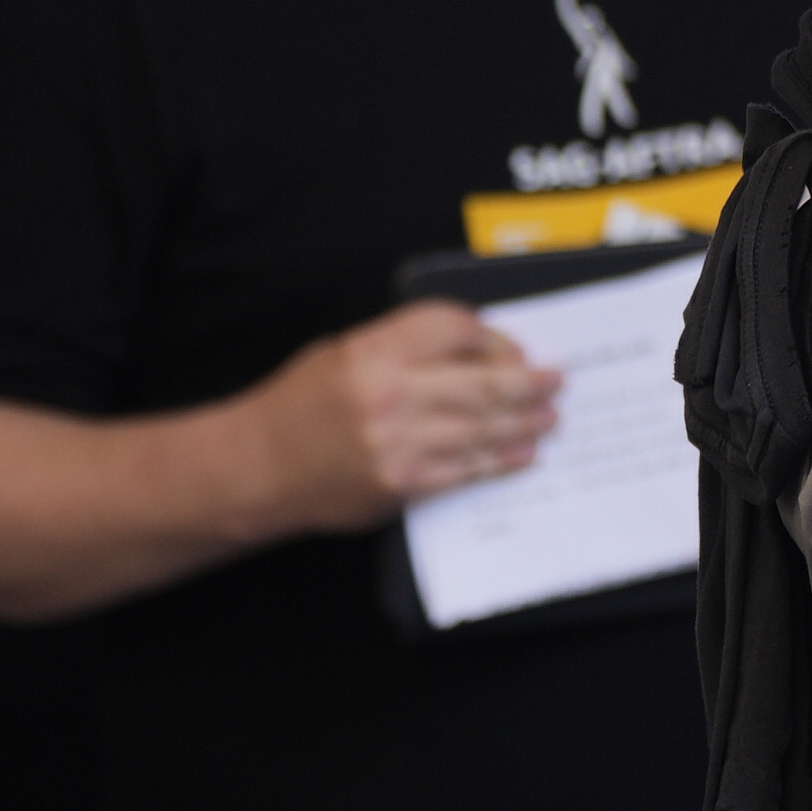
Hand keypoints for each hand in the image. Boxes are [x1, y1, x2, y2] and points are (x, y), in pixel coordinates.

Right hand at [255, 301, 559, 528]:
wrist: (255, 468)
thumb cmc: (299, 407)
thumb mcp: (344, 353)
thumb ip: (405, 346)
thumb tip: (479, 349)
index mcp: (374, 349)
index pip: (457, 327)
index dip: (495, 338)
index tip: (516, 349)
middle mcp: (387, 392)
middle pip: (483, 380)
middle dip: (529, 382)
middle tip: (557, 380)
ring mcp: (395, 441)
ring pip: (481, 427)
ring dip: (524, 423)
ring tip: (549, 418)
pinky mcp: (398, 483)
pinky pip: (464, 470)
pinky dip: (499, 462)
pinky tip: (521, 454)